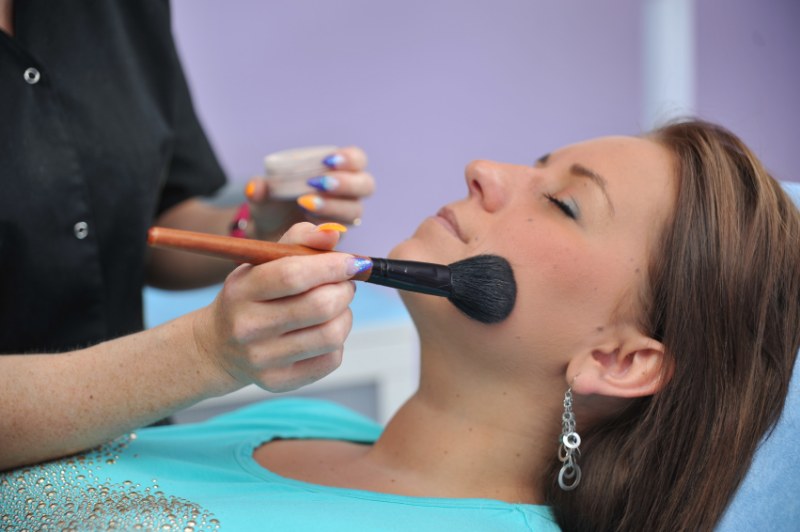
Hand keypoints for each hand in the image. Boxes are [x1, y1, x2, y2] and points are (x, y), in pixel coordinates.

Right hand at [192, 223, 367, 392]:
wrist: (219, 347)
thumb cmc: (252, 295)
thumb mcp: (262, 262)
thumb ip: (298, 239)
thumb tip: (333, 234)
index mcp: (241, 290)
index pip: (293, 275)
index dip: (332, 266)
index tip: (353, 262)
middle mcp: (247, 327)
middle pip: (319, 306)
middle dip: (345, 290)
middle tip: (345, 284)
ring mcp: (262, 359)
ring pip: (332, 335)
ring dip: (345, 315)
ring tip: (335, 307)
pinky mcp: (279, 382)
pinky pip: (331, 359)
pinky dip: (337, 342)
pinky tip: (322, 331)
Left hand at [245, 146, 374, 236]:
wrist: (269, 237)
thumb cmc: (273, 206)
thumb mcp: (263, 196)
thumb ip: (260, 190)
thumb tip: (256, 186)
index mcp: (337, 171)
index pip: (357, 160)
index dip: (350, 159)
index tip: (328, 161)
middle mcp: (348, 194)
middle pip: (366, 185)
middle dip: (345, 183)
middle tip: (318, 184)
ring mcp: (346, 217)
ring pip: (355, 209)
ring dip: (334, 205)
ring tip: (307, 204)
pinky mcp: (341, 238)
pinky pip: (344, 232)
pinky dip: (328, 227)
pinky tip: (310, 225)